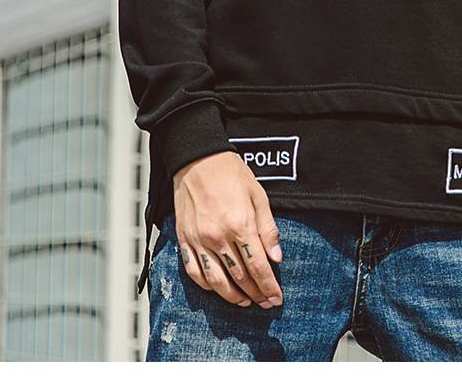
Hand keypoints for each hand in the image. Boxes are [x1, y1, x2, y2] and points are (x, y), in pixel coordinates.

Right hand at [172, 151, 283, 309]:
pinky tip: (218, 289)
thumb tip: (276, 258)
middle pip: (239, 277)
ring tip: (245, 302)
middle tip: (266, 303)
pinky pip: (194, 271)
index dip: (269, 286)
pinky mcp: (184, 239)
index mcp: (240, 224)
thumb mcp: (258, 195)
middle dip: (256, 294)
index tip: (276, 298)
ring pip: (216, 281)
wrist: (197, 158)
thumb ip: (267, 228)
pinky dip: (207, 285)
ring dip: (232, 297)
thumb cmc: (230, 173)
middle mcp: (218, 236)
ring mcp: (199, 240)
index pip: (258, 266)